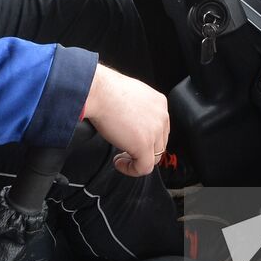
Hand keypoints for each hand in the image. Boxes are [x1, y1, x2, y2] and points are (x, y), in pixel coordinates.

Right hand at [81, 63, 169, 177]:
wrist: (98, 91)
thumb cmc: (105, 90)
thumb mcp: (129, 96)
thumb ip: (137, 110)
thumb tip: (132, 123)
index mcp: (159, 103)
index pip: (161, 128)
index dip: (147, 138)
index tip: (131, 140)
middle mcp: (161, 116)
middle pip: (159, 143)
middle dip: (142, 150)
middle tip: (124, 150)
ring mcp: (155, 131)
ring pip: (154, 157)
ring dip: (136, 160)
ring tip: (120, 157)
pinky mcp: (144, 145)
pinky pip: (144, 167)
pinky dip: (131, 170)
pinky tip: (119, 162)